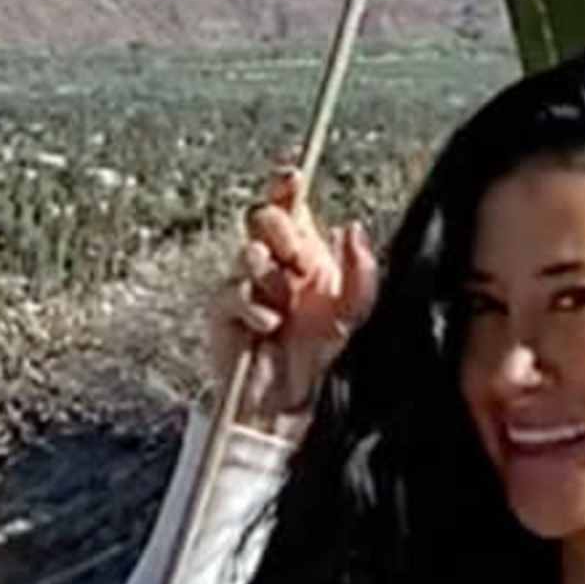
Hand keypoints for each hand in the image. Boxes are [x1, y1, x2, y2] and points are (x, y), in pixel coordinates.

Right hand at [210, 165, 377, 426]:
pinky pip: (232, 293)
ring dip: (268, 270)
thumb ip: (360, 272)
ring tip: (285, 299)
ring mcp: (247, 288)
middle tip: (296, 258)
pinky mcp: (224, 315)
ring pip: (247, 252)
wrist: (297, 410)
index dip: (286, 187)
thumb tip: (350, 227)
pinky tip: (271, 324)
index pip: (292, 211)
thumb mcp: (356, 315)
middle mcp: (275, 267)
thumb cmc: (329, 363)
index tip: (291, 173)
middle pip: (264, 220)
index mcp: (307, 259)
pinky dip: (254, 306)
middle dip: (280, 231)